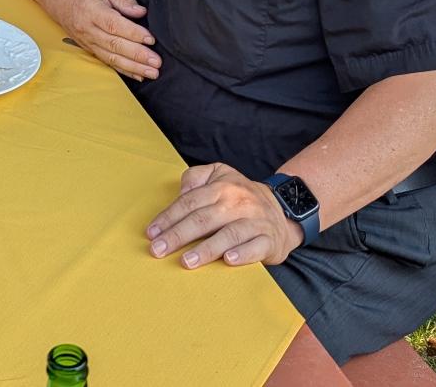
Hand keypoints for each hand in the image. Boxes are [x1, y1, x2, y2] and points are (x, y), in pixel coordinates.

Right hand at [49, 0, 158, 80]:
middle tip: (156, 62)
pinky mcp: (90, 50)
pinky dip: (124, 70)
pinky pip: (108, 62)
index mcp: (92, 11)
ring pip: (112, 57)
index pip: (114, 25)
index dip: (133, 33)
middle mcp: (89, 29)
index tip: (150, 39)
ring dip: (133, 67)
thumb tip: (140, 12)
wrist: (61, 0)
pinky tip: (138, 75)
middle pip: (114, 45)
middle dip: (137, 55)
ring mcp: (88, 42)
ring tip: (152, 73)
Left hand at [145, 163, 301, 269]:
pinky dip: (242, 254)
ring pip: (228, 234)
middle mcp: (239, 203)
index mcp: (223, 187)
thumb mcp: (220, 175)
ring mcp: (255, 222)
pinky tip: (228, 260)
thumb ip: (196, 177)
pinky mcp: (269, 240)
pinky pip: (255, 247)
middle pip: (204, 219)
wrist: (283, 210)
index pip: (190, 202)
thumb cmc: (241, 197)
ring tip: (186, 261)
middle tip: (158, 250)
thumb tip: (180, 192)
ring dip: (206, 249)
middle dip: (178, 235)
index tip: (152, 233)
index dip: (169, 217)